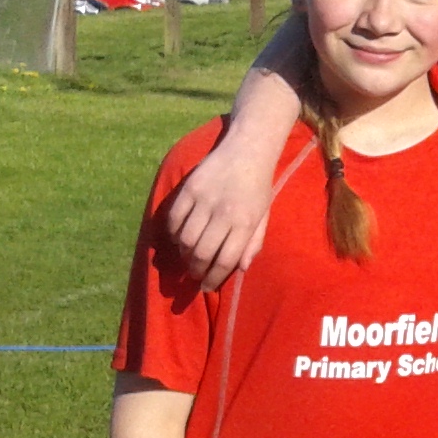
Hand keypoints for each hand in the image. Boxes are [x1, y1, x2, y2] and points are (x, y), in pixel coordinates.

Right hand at [166, 143, 274, 291]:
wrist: (247, 150)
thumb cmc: (258, 187)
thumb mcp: (265, 215)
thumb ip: (254, 242)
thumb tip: (240, 268)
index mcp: (245, 222)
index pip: (225, 260)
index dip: (213, 279)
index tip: (206, 287)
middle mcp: (223, 213)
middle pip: (201, 253)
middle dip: (195, 271)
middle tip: (194, 275)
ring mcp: (204, 200)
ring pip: (184, 239)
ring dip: (183, 254)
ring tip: (187, 258)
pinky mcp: (188, 188)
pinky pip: (174, 219)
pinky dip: (172, 233)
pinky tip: (178, 238)